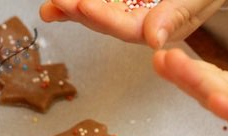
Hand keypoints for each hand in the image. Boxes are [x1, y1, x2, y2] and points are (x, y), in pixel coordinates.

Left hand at [39, 0, 224, 47]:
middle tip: (59, 2)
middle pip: (106, 24)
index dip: (104, 19)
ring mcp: (130, 10)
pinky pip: (99, 2)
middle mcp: (142, 24)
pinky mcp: (122, 2)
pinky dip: (76, 6)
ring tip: (51, 7)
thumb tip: (155, 41)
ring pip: (97, 12)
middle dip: (79, 13)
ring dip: (71, 10)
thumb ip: (176, 17)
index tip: (83, 6)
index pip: (128, 29)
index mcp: (162, 30)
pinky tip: (56, 6)